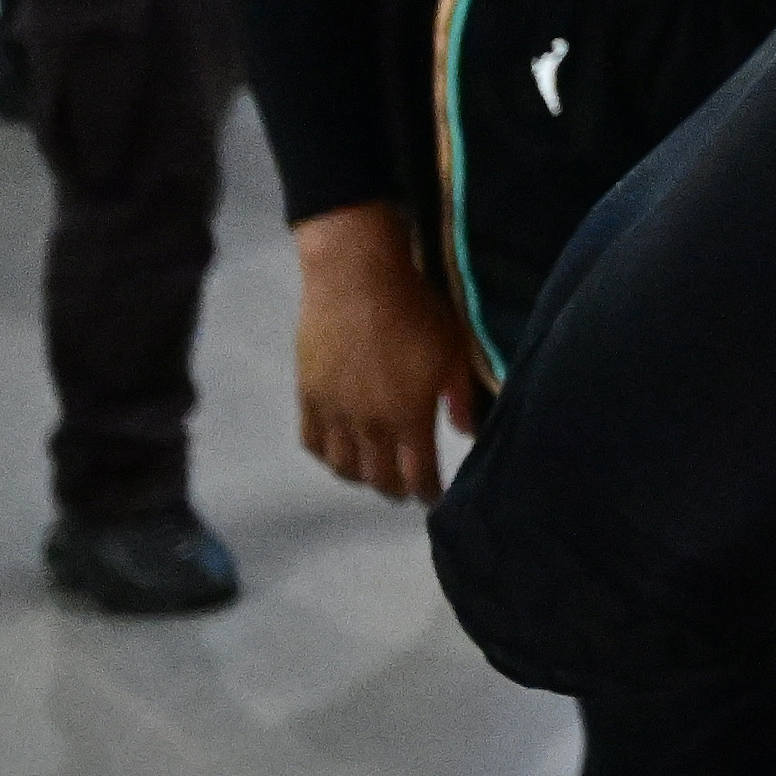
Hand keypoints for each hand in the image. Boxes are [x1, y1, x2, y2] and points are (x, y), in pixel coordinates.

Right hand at [289, 202, 485, 501]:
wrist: (357, 277)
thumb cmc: (415, 310)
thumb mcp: (453, 350)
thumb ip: (461, 397)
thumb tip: (468, 433)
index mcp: (408, 416)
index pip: (418, 474)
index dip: (428, 492)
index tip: (435, 498)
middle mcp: (368, 423)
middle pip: (378, 477)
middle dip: (396, 489)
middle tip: (407, 489)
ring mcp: (333, 410)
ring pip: (342, 466)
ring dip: (361, 477)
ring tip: (375, 475)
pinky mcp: (307, 393)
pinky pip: (311, 441)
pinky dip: (326, 456)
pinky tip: (339, 453)